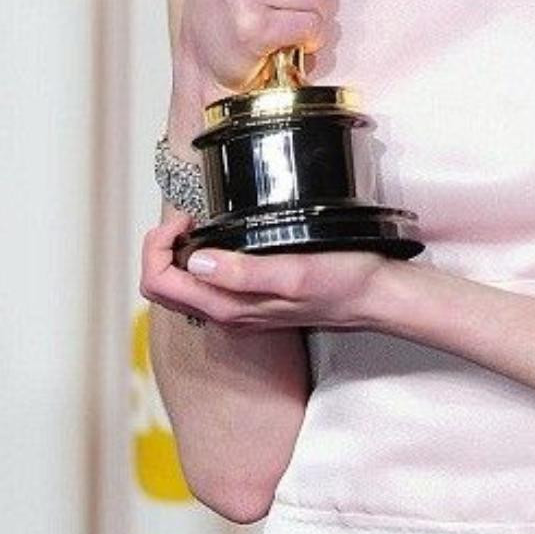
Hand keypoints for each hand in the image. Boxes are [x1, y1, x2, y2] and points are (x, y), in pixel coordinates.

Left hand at [140, 212, 387, 331]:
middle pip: (163, 287)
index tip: (186, 219)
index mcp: (229, 308)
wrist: (376, 298)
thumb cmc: (344, 282)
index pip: (159, 284)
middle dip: (161, 247)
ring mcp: (239, 313)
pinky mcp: (252, 304)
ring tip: (201, 223)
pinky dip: (200, 260)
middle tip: (189, 217)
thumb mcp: (295, 272)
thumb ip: (244, 272)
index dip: (157, 246)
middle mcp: (227, 316)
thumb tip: (195, 262)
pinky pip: (207, 287)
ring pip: (183, 288)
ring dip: (179, 253)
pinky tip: (223, 239)